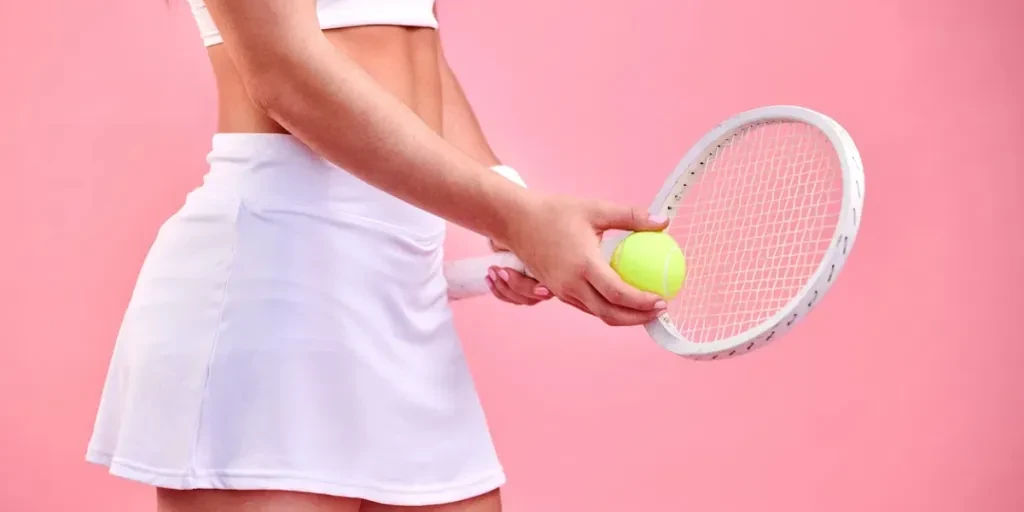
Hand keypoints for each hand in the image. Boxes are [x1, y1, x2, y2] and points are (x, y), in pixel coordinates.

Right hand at [498, 194, 668, 325]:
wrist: (515, 221)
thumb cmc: (554, 212)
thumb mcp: (595, 208)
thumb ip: (630, 216)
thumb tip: (663, 222)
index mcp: (583, 265)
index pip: (618, 294)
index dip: (642, 302)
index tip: (662, 300)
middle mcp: (571, 284)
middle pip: (609, 314)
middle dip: (638, 319)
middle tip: (659, 311)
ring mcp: (562, 291)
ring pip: (597, 314)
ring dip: (623, 317)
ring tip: (645, 308)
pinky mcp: (557, 291)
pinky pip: (586, 307)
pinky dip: (607, 309)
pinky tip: (620, 299)